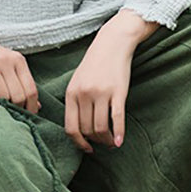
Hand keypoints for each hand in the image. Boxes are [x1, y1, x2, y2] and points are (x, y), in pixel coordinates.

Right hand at [0, 14, 39, 112]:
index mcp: (18, 60)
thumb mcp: (9, 65)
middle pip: (17, 95)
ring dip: (0, 104)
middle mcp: (6, 61)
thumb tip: (36, 107)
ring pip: (2, 96)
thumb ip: (22, 83)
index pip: (30, 89)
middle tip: (10, 113)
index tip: (28, 116)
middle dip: (15, 108)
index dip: (31, 107)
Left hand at [64, 10, 158, 151]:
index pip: (70, 127)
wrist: (113, 43)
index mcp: (71, 93)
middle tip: (102, 143)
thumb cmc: (95, 64)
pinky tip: (120, 141)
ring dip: (107, 140)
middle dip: (95, 141)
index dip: (78, 142)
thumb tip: (78, 128)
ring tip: (111, 142)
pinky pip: (117, 119)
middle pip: (87, 130)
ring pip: (101, 128)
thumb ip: (75, 101)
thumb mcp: (77, 81)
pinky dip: (119, 133)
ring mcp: (101, 93)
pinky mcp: (118, 92)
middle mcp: (84, 94)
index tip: (86, 148)